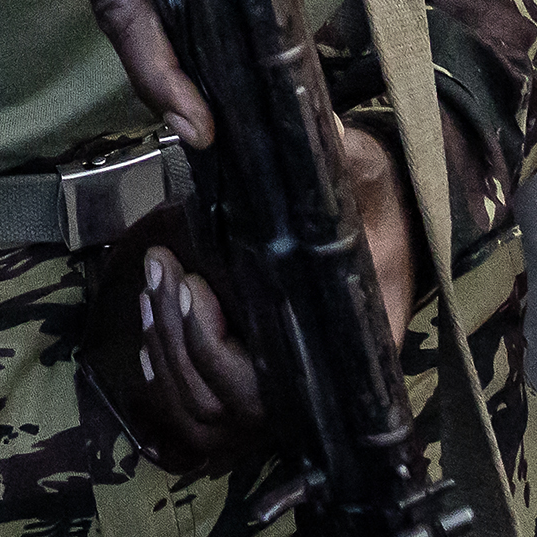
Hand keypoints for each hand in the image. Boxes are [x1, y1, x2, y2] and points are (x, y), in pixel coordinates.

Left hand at [93, 122, 421, 469]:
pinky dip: (169, 374)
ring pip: (205, 410)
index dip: (216, 347)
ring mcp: (284, 390)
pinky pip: (203, 407)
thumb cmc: (378, 203)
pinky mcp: (258, 378)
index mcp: (349, 347)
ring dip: (166, 349)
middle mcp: (317, 386)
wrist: (386, 219)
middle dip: (178, 337)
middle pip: (224, 403)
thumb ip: (343, 160)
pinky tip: (150, 326)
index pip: (271, 386)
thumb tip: (315, 126)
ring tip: (154, 283)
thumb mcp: (368, 174)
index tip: (196, 284)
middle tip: (160, 269)